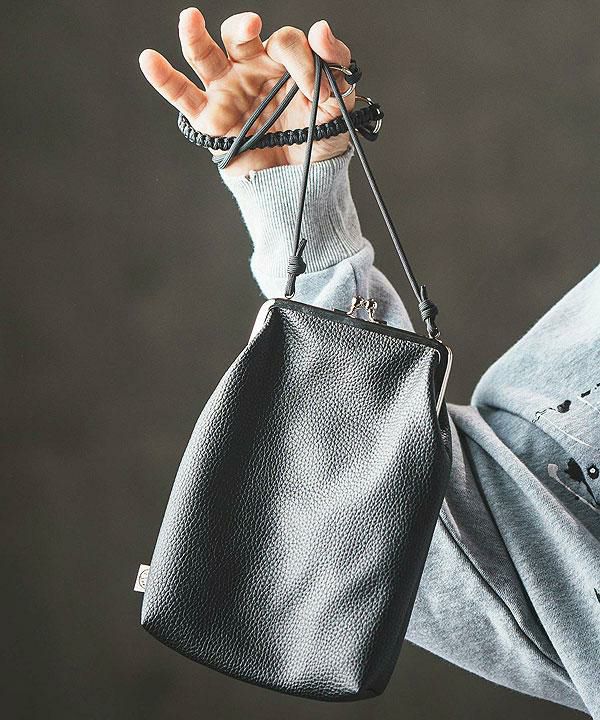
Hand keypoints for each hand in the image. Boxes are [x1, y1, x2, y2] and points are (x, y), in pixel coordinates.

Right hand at [139, 9, 354, 175]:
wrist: (304, 184)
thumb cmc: (319, 140)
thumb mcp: (338, 103)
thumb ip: (334, 65)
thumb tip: (320, 29)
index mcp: (281, 62)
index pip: (283, 42)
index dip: (299, 57)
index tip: (317, 86)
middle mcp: (251, 71)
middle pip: (237, 37)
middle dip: (242, 27)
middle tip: (253, 26)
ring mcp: (227, 94)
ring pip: (205, 57)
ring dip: (195, 37)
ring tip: (191, 19)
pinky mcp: (210, 122)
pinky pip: (182, 97)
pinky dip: (164, 80)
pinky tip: (149, 60)